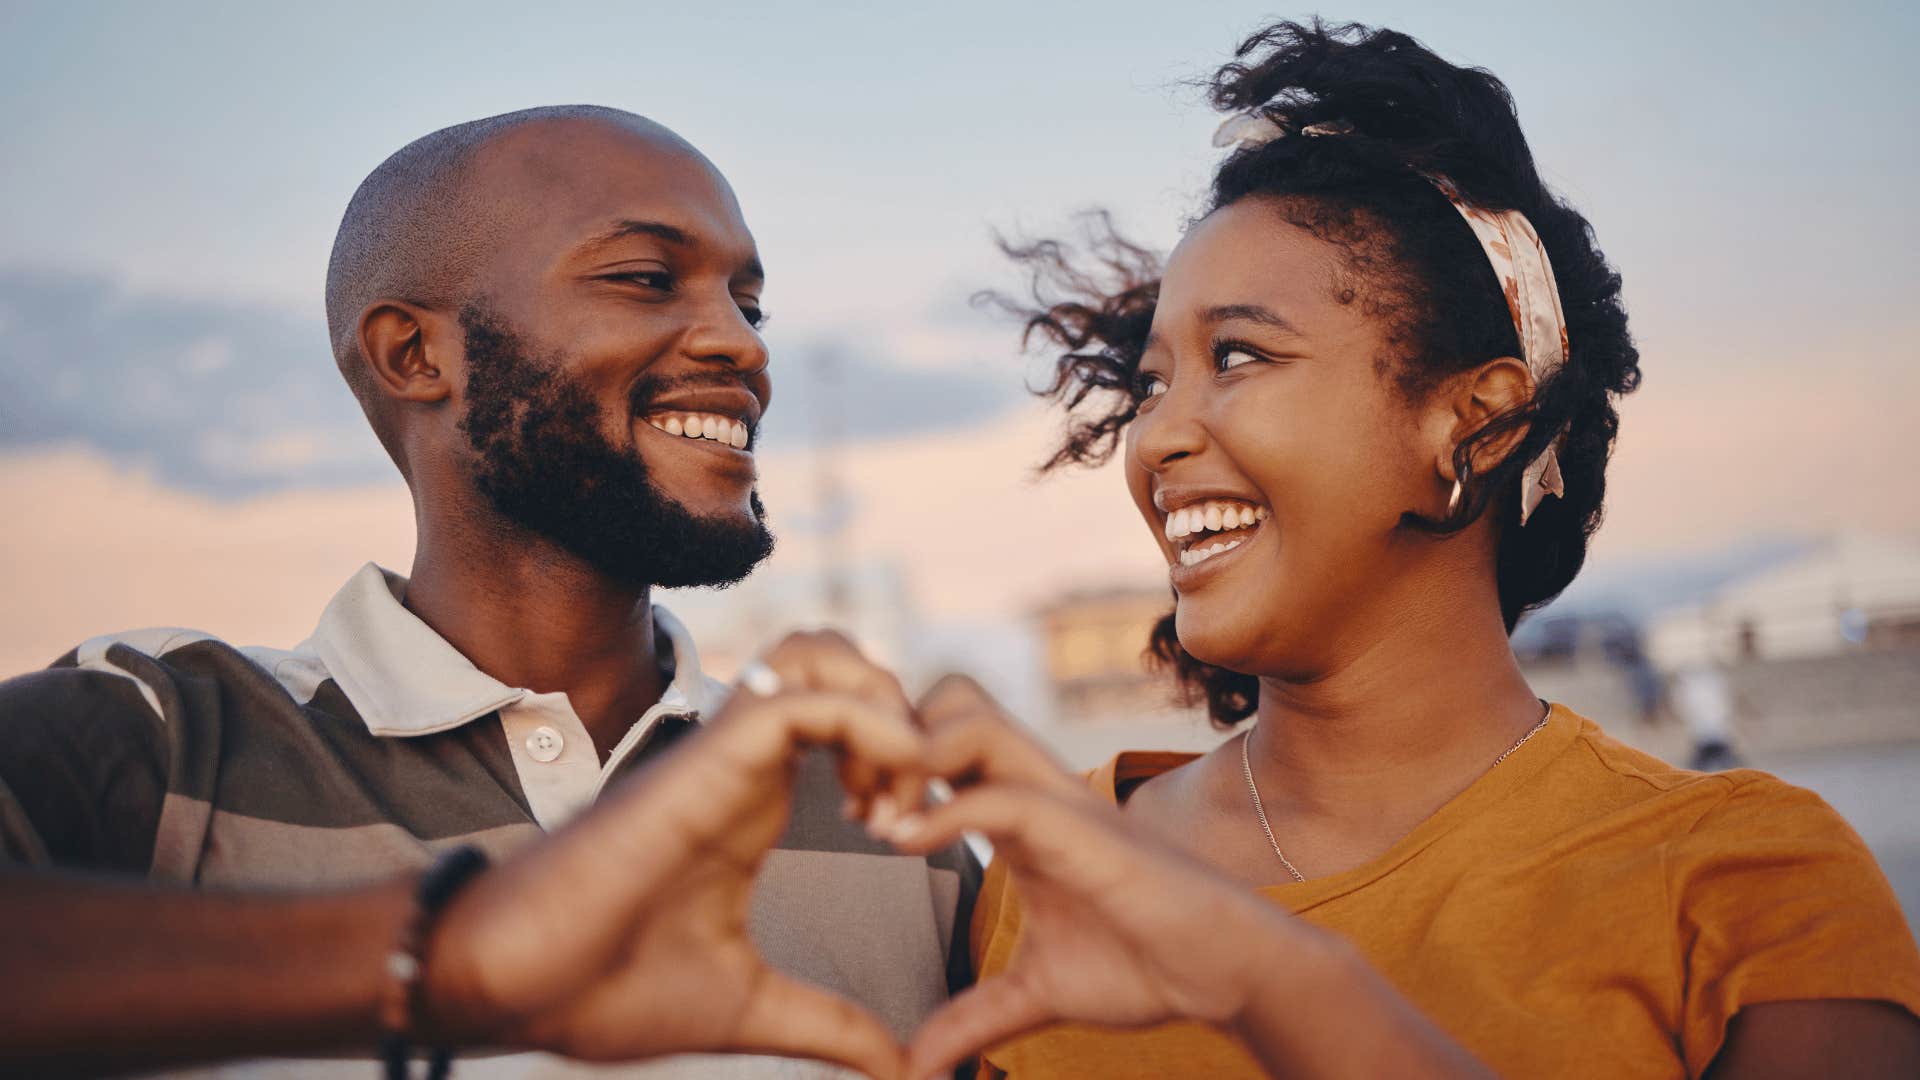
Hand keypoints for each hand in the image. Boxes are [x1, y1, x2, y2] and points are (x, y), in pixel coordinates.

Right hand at [423, 631, 923, 1076]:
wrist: (509, 985)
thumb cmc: (602, 988)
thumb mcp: (749, 1009)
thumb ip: (827, 1027)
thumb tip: (897, 1069)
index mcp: (755, 800)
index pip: (843, 715)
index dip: (903, 756)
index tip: (916, 836)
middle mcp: (743, 761)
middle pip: (840, 661)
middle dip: (903, 715)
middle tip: (912, 805)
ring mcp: (722, 751)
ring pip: (821, 655)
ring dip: (882, 707)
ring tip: (892, 795)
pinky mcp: (703, 757)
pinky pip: (800, 696)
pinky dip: (861, 723)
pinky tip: (875, 797)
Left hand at [887, 676, 1319, 1079]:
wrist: (1222, 974)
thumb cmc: (1145, 967)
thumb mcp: (1036, 994)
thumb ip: (975, 1018)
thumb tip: (917, 1067)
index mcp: (1018, 813)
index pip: (943, 743)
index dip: (890, 762)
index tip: (851, 816)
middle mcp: (1034, 790)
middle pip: (949, 702)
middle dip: (890, 737)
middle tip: (855, 804)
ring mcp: (1058, 802)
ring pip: (970, 722)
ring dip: (910, 758)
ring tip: (874, 821)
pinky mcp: (1080, 829)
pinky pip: (1000, 794)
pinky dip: (943, 810)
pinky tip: (902, 841)